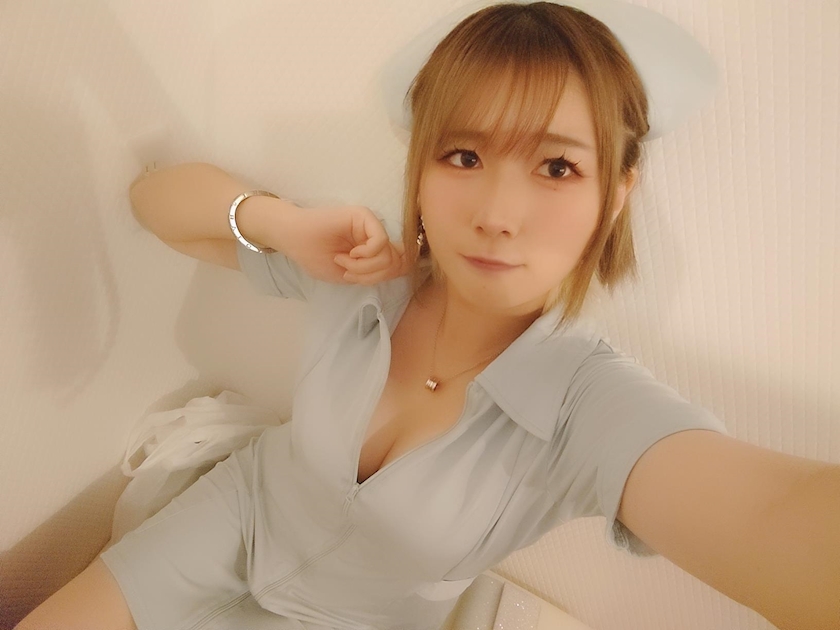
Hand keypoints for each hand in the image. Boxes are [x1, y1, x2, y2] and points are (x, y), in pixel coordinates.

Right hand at [277, 204, 409, 284]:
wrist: (293, 239)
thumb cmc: (315, 256)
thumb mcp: (351, 275)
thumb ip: (375, 273)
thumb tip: (404, 266)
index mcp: (373, 250)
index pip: (398, 266)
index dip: (382, 278)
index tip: (357, 279)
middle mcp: (376, 236)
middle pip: (395, 264)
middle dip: (371, 276)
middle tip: (348, 273)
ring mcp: (371, 225)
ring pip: (388, 256)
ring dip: (364, 267)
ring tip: (343, 262)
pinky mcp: (365, 216)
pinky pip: (380, 242)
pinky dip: (365, 256)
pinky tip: (349, 254)